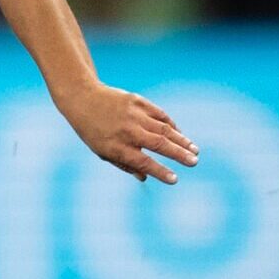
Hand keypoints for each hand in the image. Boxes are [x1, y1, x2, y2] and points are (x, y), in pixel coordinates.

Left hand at [62, 84, 197, 184]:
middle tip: (194, 162)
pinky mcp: (138, 102)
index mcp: (116, 147)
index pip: (142, 162)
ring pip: (164, 129)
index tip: (175, 179)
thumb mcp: (102, 151)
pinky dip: (171, 125)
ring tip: (194, 150)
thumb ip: (124, 164)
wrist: (83, 99)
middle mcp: (127, 131)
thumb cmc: (92, 131)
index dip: (159, 172)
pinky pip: (160, 115)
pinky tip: (180, 134)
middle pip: (158, 144)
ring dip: (181, 140)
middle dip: (179, 154)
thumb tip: (144, 177)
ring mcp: (134, 115)